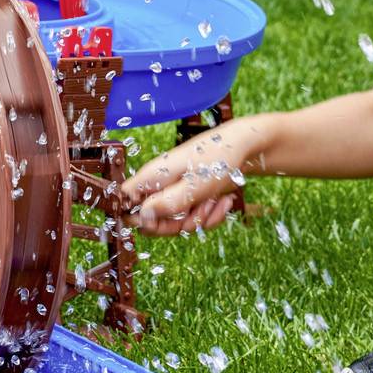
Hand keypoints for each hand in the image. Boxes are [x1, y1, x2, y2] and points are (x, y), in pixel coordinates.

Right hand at [119, 119, 262, 235]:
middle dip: (178, 224)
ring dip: (200, 219)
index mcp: (152, 176)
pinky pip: (194, 218)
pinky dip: (211, 215)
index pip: (126, 201)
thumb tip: (140, 219)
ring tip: (215, 202)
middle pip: (153, 220)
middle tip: (198, 213)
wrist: (246, 148)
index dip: (138, 218)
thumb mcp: (193, 187)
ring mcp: (177, 191)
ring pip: (177, 222)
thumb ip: (165, 204)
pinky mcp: (192, 197)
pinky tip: (225, 202)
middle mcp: (161, 185)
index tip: (161, 221)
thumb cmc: (218, 160)